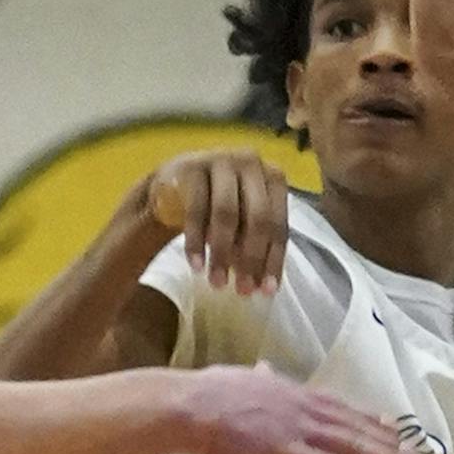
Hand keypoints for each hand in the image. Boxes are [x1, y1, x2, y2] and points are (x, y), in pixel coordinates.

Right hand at [143, 149, 288, 294]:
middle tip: (241, 291)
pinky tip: (196, 266)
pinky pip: (196, 210)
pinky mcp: (191, 167)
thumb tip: (262, 288)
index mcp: (273, 177)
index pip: (278, 224)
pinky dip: (197, 242)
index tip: (267, 292)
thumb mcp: (242, 224)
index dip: (274, 260)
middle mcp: (251, 163)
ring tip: (217, 283)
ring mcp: (220, 161)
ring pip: (226, 215)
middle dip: (251, 259)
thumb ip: (254, 248)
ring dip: (222, 254)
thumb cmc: (217, 206)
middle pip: (257, 217)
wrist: (175, 183)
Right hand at [180, 365, 415, 453]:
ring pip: (351, 446)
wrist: (192, 406)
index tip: (391, 425)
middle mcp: (305, 409)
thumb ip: (259, 377)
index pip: (339, 406)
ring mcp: (299, 431)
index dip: (367, 418)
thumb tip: (264, 370)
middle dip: (387, 441)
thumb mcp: (242, 378)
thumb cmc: (209, 392)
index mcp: (293, 393)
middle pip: (354, 426)